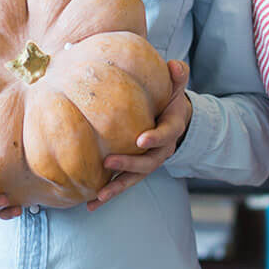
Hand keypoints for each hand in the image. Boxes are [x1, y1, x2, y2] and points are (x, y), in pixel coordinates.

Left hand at [88, 60, 191, 210]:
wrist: (173, 120)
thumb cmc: (169, 100)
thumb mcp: (176, 87)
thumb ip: (177, 76)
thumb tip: (175, 65)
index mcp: (172, 128)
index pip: (166, 135)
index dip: (155, 138)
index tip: (140, 140)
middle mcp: (161, 150)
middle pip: (148, 162)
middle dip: (129, 164)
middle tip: (109, 162)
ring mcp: (148, 163)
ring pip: (134, 179)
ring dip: (116, 188)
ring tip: (99, 195)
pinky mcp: (135, 171)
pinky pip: (122, 184)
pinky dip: (108, 195)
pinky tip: (90, 204)